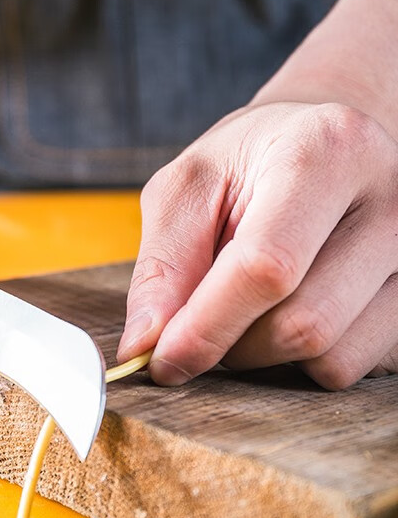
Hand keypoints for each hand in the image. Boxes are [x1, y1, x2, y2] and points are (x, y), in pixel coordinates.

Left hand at [118, 101, 397, 388]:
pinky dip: (304, 358)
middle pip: (302, 324)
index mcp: (326, 152)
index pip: (267, 266)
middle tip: (200, 319)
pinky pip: (355, 368)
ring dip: (265, 354)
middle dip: (231, 344)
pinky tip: (289, 309)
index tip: (161, 360)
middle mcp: (393, 202)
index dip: (206, 326)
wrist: (322, 149)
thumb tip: (144, 345)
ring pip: (330, 357)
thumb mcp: (187, 190)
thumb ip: (162, 265)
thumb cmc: (248, 165)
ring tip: (248, 304)